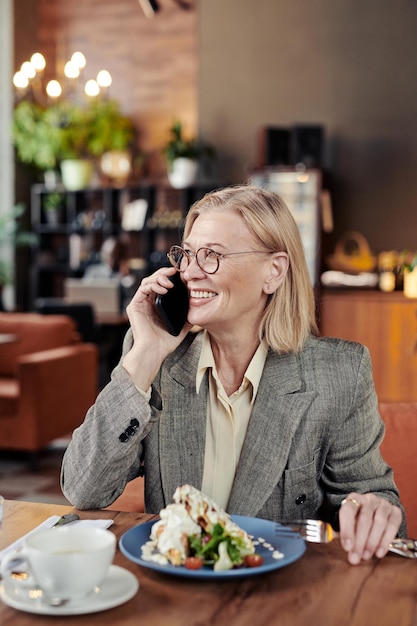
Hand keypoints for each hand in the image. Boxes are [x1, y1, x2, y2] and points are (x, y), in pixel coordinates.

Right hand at [122, 267, 190, 387]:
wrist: (154, 352)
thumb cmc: (166, 342)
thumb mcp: (182, 325)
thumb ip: (188, 315)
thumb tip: (199, 305)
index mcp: (157, 304)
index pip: (162, 284)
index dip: (170, 276)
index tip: (182, 273)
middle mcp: (147, 302)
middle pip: (154, 279)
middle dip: (164, 273)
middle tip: (175, 271)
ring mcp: (140, 303)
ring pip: (147, 281)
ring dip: (159, 278)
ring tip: (170, 283)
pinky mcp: (134, 306)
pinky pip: (142, 289)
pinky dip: (153, 286)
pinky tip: (164, 289)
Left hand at [338, 492, 401, 564]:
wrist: (377, 508)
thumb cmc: (358, 517)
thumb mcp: (348, 520)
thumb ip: (341, 530)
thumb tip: (333, 542)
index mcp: (353, 499)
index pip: (348, 511)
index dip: (347, 530)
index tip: (346, 547)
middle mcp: (369, 499)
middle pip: (364, 519)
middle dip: (359, 541)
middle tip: (355, 558)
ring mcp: (383, 504)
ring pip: (379, 523)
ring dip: (372, 542)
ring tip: (366, 556)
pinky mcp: (395, 512)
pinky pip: (392, 526)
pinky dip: (386, 540)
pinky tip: (379, 552)